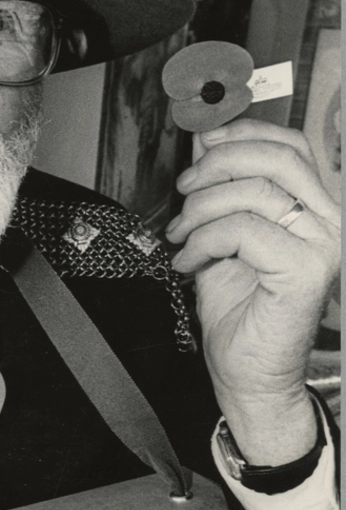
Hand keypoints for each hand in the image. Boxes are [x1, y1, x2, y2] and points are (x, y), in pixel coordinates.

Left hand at [166, 118, 339, 464]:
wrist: (248, 375)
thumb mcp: (218, 234)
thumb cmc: (239, 312)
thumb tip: (204, 138)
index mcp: (313, 208)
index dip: (242, 134)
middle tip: (185, 191)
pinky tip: (189, 262)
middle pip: (275, 157)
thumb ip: (217, 188)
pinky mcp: (306, 271)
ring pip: (254, 192)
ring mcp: (322, 246)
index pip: (289, 145)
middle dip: (217, 165)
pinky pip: (244, 230)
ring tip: (182, 237)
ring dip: (201, 210)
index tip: (201, 146)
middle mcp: (328, 222)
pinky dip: (204, 241)